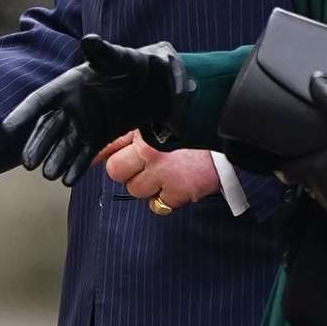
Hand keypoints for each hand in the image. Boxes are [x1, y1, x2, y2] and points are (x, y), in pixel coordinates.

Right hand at [0, 34, 192, 187]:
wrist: (156, 83)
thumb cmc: (135, 64)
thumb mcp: (119, 58)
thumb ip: (103, 52)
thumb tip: (90, 39)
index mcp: (69, 85)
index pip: (41, 100)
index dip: (23, 114)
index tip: (8, 129)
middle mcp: (72, 106)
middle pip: (48, 128)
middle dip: (37, 145)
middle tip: (29, 163)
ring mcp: (85, 123)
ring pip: (63, 145)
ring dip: (55, 159)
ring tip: (49, 175)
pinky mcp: (100, 137)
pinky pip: (84, 155)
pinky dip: (76, 167)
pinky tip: (68, 181)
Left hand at [102, 131, 219, 208]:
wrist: (229, 136)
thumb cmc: (193, 128)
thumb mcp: (161, 121)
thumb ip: (129, 133)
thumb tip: (97, 151)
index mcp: (144, 129)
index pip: (109, 145)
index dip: (103, 153)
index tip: (97, 159)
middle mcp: (150, 149)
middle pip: (115, 171)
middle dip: (126, 171)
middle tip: (143, 165)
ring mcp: (164, 172)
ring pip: (134, 190)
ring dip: (146, 185)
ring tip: (163, 173)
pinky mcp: (179, 191)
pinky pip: (157, 205)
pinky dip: (164, 199)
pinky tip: (175, 185)